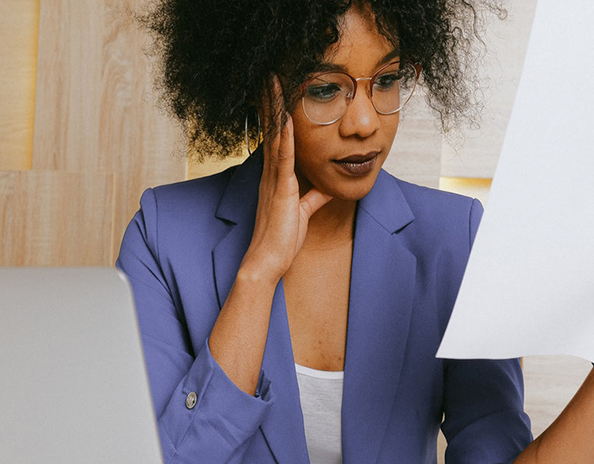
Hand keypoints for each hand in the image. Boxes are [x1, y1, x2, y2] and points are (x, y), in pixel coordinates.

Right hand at [241, 76, 332, 283]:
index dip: (275, 113)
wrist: (268, 261)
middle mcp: (271, 173)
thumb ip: (313, 197)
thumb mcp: (303, 212)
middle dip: (271, 101)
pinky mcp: (282, 189)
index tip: (277, 91)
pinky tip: (286, 117)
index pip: (277, 138)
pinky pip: (283, 158)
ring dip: (275, 108)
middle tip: (270, 74)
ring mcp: (274, 179)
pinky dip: (285, 136)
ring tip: (274, 82)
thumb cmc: (282, 240)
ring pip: (275, 136)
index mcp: (276, 177)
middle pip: (272, 129)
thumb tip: (326, 187)